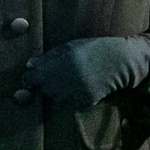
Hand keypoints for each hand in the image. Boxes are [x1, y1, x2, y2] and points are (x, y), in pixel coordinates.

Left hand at [21, 34, 149, 108]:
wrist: (120, 61)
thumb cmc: (95, 49)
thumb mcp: (71, 46)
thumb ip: (49, 56)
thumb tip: (29, 64)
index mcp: (63, 61)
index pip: (34, 77)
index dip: (30, 77)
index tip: (30, 76)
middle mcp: (69, 78)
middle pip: (43, 89)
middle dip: (43, 84)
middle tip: (52, 77)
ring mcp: (78, 91)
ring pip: (55, 98)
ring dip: (56, 91)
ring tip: (67, 81)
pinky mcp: (86, 101)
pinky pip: (69, 103)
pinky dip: (69, 97)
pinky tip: (78, 87)